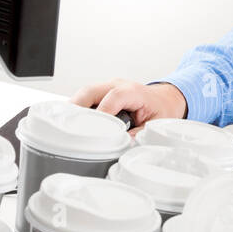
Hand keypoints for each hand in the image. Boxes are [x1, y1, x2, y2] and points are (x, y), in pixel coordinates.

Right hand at [70, 78, 187, 135]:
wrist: (164, 99)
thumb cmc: (161, 109)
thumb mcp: (155, 125)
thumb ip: (138, 136)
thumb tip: (122, 146)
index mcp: (134, 92)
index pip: (113, 98)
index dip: (101, 113)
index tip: (93, 130)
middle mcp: (118, 85)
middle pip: (90, 91)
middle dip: (77, 108)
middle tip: (68, 127)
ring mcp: (107, 87)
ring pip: (83, 93)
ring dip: (74, 109)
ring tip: (67, 126)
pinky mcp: (101, 92)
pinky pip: (85, 98)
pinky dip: (78, 109)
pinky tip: (75, 122)